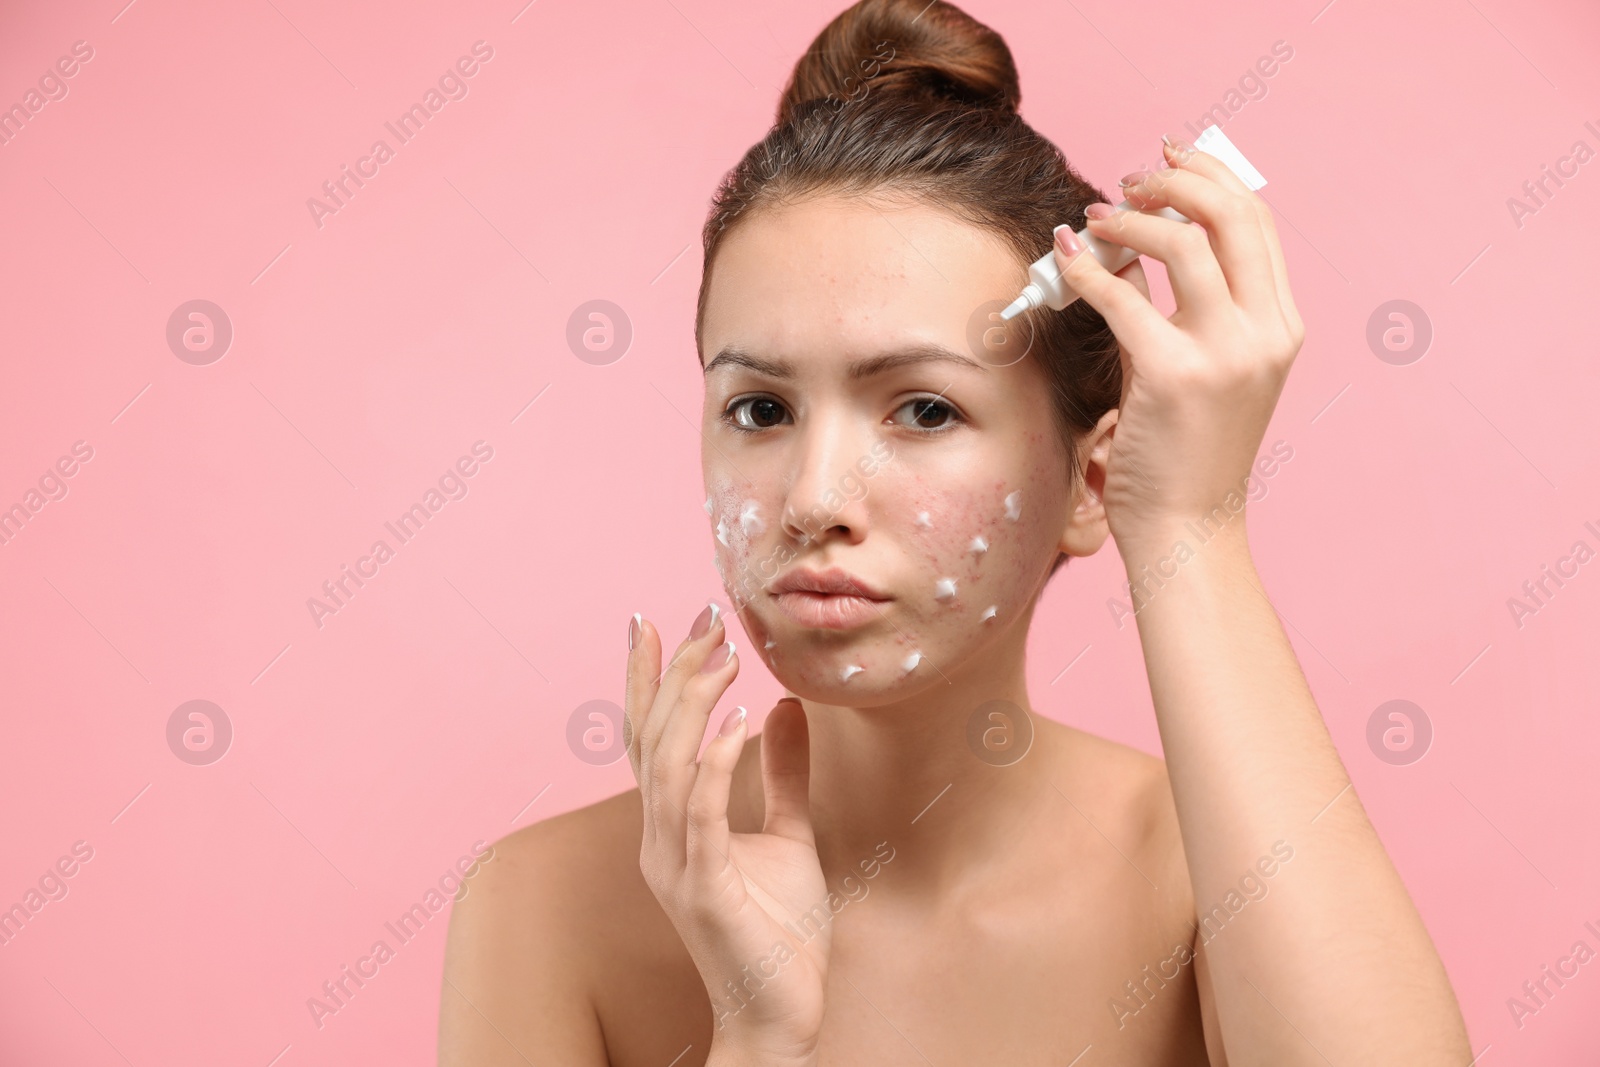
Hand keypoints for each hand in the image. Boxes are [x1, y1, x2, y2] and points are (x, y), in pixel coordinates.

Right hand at [625, 604, 827, 1064]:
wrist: (783, 1014)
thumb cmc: (781, 933)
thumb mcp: (790, 834)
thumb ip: (781, 773)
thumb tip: (783, 706)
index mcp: (673, 824)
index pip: (649, 736)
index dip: (646, 678)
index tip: (650, 620)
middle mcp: (660, 838)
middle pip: (652, 737)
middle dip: (674, 672)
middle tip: (704, 618)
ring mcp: (675, 863)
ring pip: (666, 765)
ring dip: (693, 704)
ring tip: (722, 655)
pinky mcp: (703, 888)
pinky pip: (700, 813)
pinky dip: (715, 761)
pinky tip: (739, 719)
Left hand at [1052, 136, 1304, 556]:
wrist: (1189, 530)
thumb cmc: (1188, 455)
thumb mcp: (1208, 371)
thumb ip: (1184, 312)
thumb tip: (1132, 251)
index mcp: (1282, 327)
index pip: (1257, 223)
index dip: (1212, 178)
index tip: (1170, 158)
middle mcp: (1266, 332)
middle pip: (1232, 215)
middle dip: (1176, 180)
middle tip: (1129, 178)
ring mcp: (1227, 352)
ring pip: (1184, 242)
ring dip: (1131, 217)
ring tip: (1094, 217)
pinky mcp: (1176, 374)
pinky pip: (1125, 298)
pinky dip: (1090, 269)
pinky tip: (1067, 260)